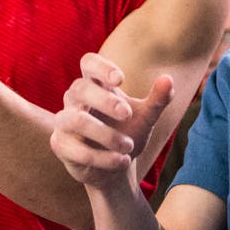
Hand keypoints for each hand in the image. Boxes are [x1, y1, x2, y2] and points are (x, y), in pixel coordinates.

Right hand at [51, 52, 175, 189]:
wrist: (115, 167)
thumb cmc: (128, 133)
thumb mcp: (146, 117)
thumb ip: (158, 99)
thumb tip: (168, 79)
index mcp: (96, 85)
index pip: (88, 63)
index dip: (101, 67)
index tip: (121, 79)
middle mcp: (75, 100)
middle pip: (79, 88)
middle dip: (105, 100)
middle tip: (128, 113)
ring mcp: (64, 122)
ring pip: (76, 120)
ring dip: (106, 134)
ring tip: (129, 147)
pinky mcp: (60, 145)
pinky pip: (75, 149)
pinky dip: (101, 157)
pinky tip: (121, 161)